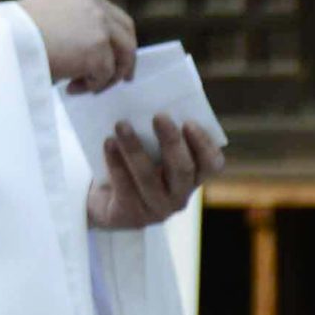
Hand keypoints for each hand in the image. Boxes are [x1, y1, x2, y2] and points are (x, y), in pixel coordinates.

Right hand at [15, 0, 137, 92]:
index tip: (113, 55)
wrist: (3, 39)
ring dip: (107, 76)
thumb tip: (90, 51)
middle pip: (126, 32)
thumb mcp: (47, 15)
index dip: (115, 38)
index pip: (110, 14)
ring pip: (123, 55)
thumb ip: (72, 23)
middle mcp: (93, 1)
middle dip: (125, 58)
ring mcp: (99, 23)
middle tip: (121, 78)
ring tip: (86, 88)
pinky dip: (92, 85)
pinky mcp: (98, 47)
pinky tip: (71, 88)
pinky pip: (105, 74)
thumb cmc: (15, 33)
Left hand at [87, 115, 223, 229]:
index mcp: (191, 177)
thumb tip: (150, 98)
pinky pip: (125, 188)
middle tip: (159, 116)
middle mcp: (179, 196)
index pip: (212, 164)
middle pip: (182, 169)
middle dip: (171, 141)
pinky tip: (108, 143)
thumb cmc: (132, 163)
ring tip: (121, 125)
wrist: (102, 198)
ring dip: (135, 149)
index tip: (189, 122)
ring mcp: (157, 209)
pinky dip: (116, 163)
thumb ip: (156, 131)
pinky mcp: (132, 216)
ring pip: (149, 178)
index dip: (203, 145)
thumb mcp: (149, 147)